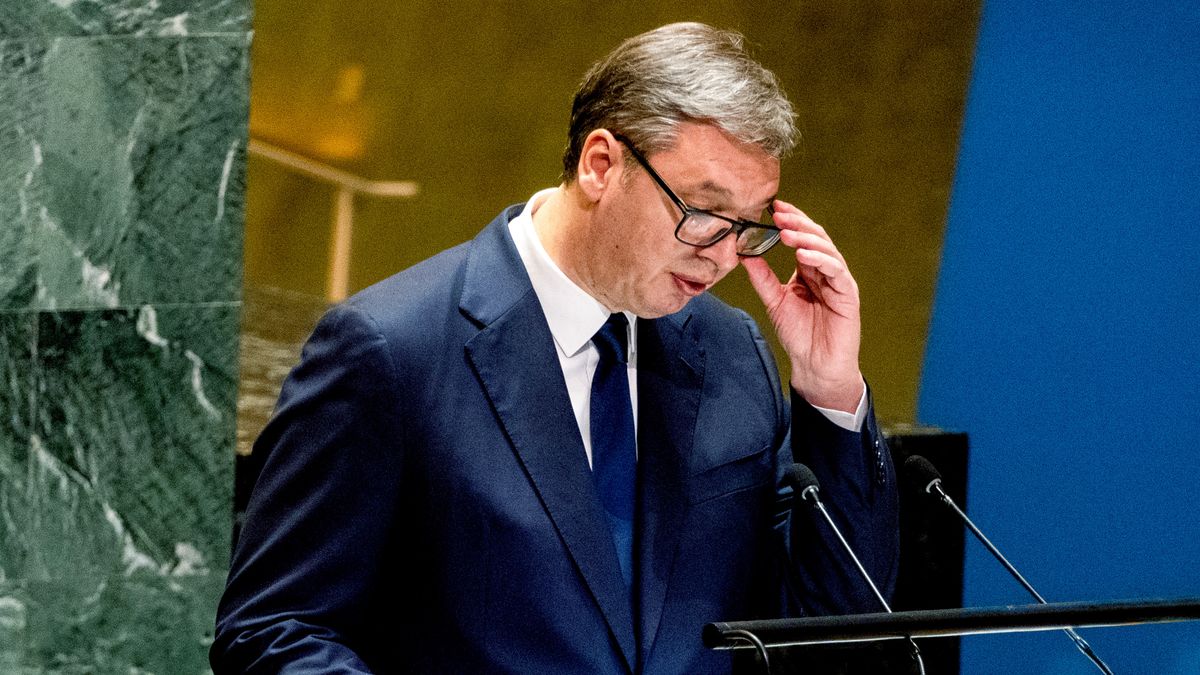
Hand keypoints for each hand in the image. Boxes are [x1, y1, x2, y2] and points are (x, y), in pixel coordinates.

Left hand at [742, 200, 864, 411]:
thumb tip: (744, 253)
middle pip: (815, 237)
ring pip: (826, 250)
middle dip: (796, 223)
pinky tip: (803, 255)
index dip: (790, 220)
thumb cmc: (799, 334)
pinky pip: (835, 270)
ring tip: (786, 233)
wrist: (815, 364)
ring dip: (806, 239)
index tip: (771, 208)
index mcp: (809, 269)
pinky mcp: (848, 293)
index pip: (802, 236)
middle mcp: (825, 270)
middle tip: (778, 214)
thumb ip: (762, 278)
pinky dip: (820, 260)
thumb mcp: (774, 301)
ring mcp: (838, 280)